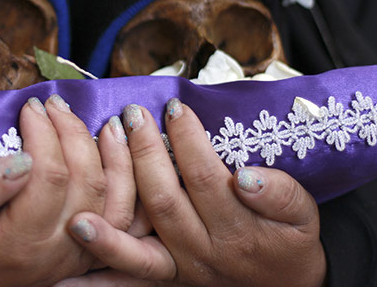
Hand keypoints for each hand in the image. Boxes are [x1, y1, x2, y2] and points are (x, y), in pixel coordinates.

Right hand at [0, 94, 135, 286]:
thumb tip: (21, 157)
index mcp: (19, 243)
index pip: (50, 176)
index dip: (45, 134)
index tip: (30, 107)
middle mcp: (55, 253)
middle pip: (86, 183)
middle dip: (74, 134)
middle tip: (55, 105)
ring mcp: (73, 257)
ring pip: (114, 201)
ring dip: (114, 157)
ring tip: (104, 122)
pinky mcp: (81, 254)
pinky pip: (119, 219)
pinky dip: (125, 184)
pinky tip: (118, 155)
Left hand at [61, 100, 325, 286]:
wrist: (286, 286)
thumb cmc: (290, 240)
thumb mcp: (303, 214)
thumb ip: (281, 194)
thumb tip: (247, 175)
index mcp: (238, 230)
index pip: (206, 177)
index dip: (189, 140)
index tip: (175, 107)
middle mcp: (203, 252)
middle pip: (165, 199)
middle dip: (146, 152)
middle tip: (132, 115)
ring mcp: (179, 267)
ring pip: (138, 234)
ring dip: (113, 199)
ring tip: (94, 163)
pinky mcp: (163, 277)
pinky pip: (128, 273)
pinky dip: (99, 264)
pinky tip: (73, 245)